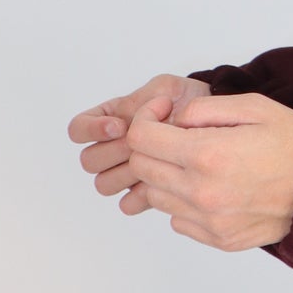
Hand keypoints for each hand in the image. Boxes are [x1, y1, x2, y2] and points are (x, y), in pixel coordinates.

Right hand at [68, 74, 213, 214]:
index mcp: (110, 118)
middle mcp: (111, 147)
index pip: (77, 129)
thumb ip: (141, 100)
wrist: (214, 122)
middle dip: (115, 151)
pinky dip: (140, 194)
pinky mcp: (143, 192)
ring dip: (126, 173)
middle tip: (141, 143)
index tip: (120, 126)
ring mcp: (124, 172)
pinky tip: (161, 179)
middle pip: (89, 160)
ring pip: (103, 184)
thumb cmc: (187, 100)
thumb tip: (123, 124)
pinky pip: (127, 204)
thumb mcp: (164, 89)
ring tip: (155, 159)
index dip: (92, 129)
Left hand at [122, 91, 292, 250]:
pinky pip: (178, 220)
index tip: (163, 112)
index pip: (141, 138)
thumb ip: (205, 108)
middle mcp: (201, 193)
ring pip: (156, 196)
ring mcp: (209, 221)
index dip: (146, 117)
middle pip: (142, 168)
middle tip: (178, 133)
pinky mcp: (218, 239)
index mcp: (207, 155)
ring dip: (167, 174)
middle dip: (151, 144)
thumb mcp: (254, 106)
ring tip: (198, 161)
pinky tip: (212, 186)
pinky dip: (184, 201)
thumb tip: (173, 120)